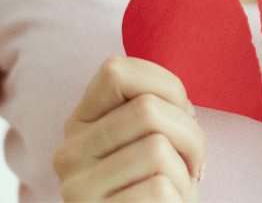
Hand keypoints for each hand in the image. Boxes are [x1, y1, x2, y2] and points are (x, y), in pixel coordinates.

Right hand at [53, 56, 205, 201]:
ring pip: (157, 147)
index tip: (181, 113)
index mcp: (82, 122)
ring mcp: (77, 188)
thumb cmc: (160, 183)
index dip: (166, 85)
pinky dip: (179, 196)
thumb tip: (181, 105)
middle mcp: (68, 152)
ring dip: (186, 168)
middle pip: (148, 110)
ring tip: (178, 185)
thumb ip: (157, 109)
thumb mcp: (152, 138)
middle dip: (191, 133)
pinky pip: (159, 187)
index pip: (116, 70)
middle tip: (193, 159)